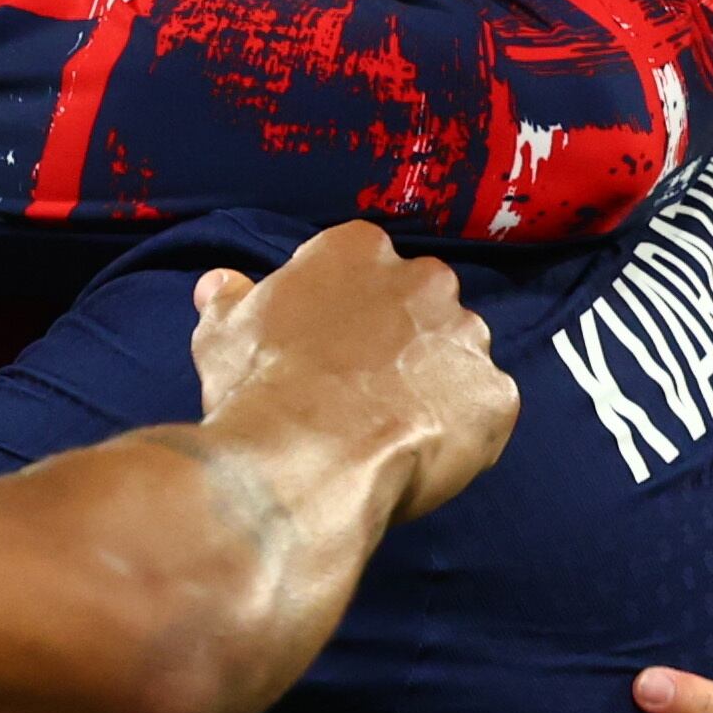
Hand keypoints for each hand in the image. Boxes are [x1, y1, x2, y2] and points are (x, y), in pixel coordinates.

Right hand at [189, 221, 516, 524]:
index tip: (325, 347)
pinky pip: (484, 413)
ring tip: (392, 429)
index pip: (360, 265)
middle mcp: (424, 280)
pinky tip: (422, 455)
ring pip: (456, 357)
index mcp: (358, 251)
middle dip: (400, 341)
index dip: (343, 310)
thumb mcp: (222, 335)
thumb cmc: (258, 389)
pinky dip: (462, 432)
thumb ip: (228, 300)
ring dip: (435, 385)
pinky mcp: (495, 396)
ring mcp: (466, 338)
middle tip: (362, 391)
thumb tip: (218, 284)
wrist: (304, 462)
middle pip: (419, 305)